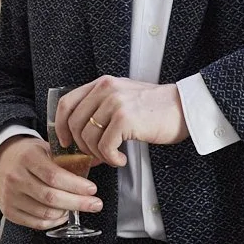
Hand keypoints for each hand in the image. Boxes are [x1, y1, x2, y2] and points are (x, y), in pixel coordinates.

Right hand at [0, 134, 100, 228]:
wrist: (2, 161)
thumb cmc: (31, 155)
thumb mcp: (47, 148)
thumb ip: (70, 156)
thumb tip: (98, 162)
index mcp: (27, 158)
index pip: (54, 176)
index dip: (75, 185)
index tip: (92, 189)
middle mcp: (16, 178)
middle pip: (50, 197)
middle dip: (78, 203)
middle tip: (95, 204)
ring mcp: (10, 196)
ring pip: (45, 213)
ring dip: (67, 212)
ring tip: (79, 206)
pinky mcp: (9, 211)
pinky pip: (36, 223)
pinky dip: (54, 222)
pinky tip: (63, 214)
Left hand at [54, 76, 187, 167]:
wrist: (184, 107)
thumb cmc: (156, 108)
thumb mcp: (124, 98)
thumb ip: (101, 109)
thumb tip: (80, 137)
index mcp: (102, 84)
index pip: (66, 103)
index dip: (59, 125)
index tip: (65, 141)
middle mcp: (106, 89)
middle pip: (73, 123)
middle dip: (80, 146)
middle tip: (94, 156)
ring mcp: (115, 103)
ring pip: (87, 137)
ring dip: (98, 154)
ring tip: (112, 157)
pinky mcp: (125, 119)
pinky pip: (104, 146)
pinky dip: (110, 158)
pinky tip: (121, 159)